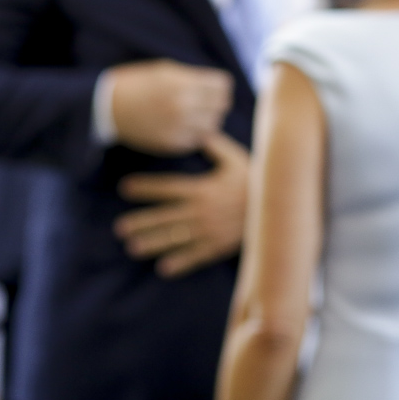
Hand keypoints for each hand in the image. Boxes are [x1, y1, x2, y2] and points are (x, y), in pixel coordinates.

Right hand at [110, 59, 232, 155]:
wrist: (107, 106)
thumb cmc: (137, 83)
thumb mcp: (165, 70)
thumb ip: (193, 78)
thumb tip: (219, 86)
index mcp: (182, 82)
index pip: (222, 85)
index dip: (220, 84)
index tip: (214, 86)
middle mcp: (182, 105)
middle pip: (221, 105)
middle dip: (217, 101)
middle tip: (207, 100)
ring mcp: (177, 126)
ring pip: (213, 125)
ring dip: (209, 118)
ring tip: (196, 114)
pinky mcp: (170, 144)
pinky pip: (197, 140)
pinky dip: (196, 133)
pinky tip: (185, 125)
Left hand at [114, 132, 249, 277]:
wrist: (279, 208)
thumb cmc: (254, 181)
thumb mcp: (236, 159)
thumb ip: (215, 146)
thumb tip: (199, 130)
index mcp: (203, 189)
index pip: (168, 188)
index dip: (146, 188)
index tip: (125, 188)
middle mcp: (201, 211)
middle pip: (165, 217)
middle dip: (142, 222)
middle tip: (119, 228)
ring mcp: (209, 231)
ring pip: (176, 238)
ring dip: (153, 243)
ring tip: (132, 247)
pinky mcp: (219, 246)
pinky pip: (197, 256)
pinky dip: (181, 263)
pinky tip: (163, 269)